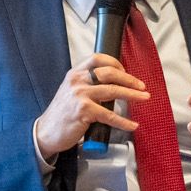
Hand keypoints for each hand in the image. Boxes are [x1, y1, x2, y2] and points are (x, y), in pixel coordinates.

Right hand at [33, 52, 149, 161]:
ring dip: (132, 95)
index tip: (126, 71)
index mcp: (75, 73)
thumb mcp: (71, 92)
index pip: (97, 59)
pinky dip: (123, 121)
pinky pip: (109, 115)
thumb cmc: (62, 114)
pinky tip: (131, 124)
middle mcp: (77, 81)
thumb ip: (88, 85)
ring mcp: (79, 95)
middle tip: (142, 86)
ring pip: (112, 91)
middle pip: (109, 73)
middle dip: (129, 79)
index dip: (115, 63)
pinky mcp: (83, 111)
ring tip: (144, 98)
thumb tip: (114, 85)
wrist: (46, 132)